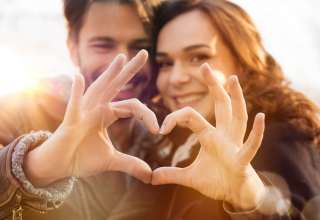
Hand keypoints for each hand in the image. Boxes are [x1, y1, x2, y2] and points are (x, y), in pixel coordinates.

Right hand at [24, 50, 158, 185]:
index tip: (158, 130)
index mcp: (107, 113)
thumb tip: (150, 175)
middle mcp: (97, 107)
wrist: (60, 167)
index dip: (147, 116)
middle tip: (145, 53)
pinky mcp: (71, 121)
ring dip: (109, 73)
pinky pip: (74, 104)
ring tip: (121, 58)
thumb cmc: (82, 157)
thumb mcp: (111, 160)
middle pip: (116, 85)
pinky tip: (78, 75)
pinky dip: (76, 91)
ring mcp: (84, 111)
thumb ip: (130, 164)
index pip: (133, 106)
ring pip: (99, 88)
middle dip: (130, 70)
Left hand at [152, 63, 265, 209]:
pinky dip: (256, 132)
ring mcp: (235, 145)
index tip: (161, 129)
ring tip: (232, 79)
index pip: (191, 117)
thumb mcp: (191, 177)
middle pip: (220, 106)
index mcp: (210, 136)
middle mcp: (224, 135)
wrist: (236, 196)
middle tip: (205, 66)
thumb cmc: (217, 181)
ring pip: (237, 117)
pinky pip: (250, 145)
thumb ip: (172, 174)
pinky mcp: (242, 160)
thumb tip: (151, 177)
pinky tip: (261, 116)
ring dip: (236, 98)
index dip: (175, 118)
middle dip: (213, 86)